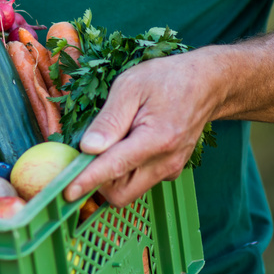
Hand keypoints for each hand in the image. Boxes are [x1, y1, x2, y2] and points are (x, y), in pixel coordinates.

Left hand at [63, 47, 227, 205]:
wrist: (207, 84)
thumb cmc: (167, 79)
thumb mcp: (131, 86)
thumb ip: (109, 119)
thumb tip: (88, 148)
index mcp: (156, 139)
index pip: (114, 168)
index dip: (87, 181)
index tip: (66, 192)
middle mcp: (166, 162)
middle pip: (120, 194)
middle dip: (96, 183)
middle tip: (86, 155)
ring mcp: (170, 170)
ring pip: (128, 191)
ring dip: (109, 177)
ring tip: (112, 141)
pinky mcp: (169, 171)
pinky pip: (139, 182)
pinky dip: (123, 172)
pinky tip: (126, 144)